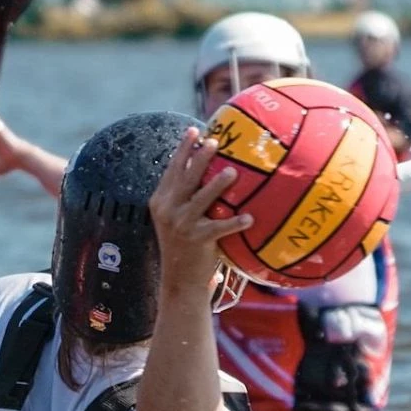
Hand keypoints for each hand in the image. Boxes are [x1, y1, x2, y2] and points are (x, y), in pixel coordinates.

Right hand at [148, 129, 250, 297]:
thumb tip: (207, 172)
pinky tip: (249, 218)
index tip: (193, 130)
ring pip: (200, 198)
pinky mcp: (197, 240)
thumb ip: (185, 197)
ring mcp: (181, 225)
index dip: (183, 149)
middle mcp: (168, 210)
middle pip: (185, 177)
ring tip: (232, 172)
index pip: (172, 170)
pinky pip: (220, 227)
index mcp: (160, 201)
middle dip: (199, 157)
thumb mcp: (176, 219)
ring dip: (217, 184)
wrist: (179, 279)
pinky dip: (235, 222)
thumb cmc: (184, 246)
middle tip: (214, 142)